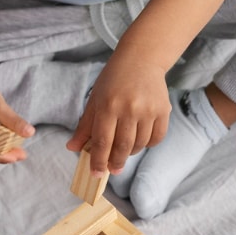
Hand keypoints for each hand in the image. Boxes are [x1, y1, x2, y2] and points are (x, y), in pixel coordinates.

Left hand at [66, 52, 170, 173]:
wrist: (141, 60)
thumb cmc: (113, 80)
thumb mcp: (95, 100)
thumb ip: (84, 126)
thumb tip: (72, 148)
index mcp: (108, 106)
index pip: (102, 141)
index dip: (98, 161)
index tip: (96, 174)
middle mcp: (129, 109)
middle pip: (122, 147)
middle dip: (115, 162)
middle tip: (113, 169)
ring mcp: (148, 110)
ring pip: (139, 145)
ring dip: (130, 152)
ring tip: (124, 149)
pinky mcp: (163, 110)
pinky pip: (156, 138)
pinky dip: (147, 144)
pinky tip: (140, 140)